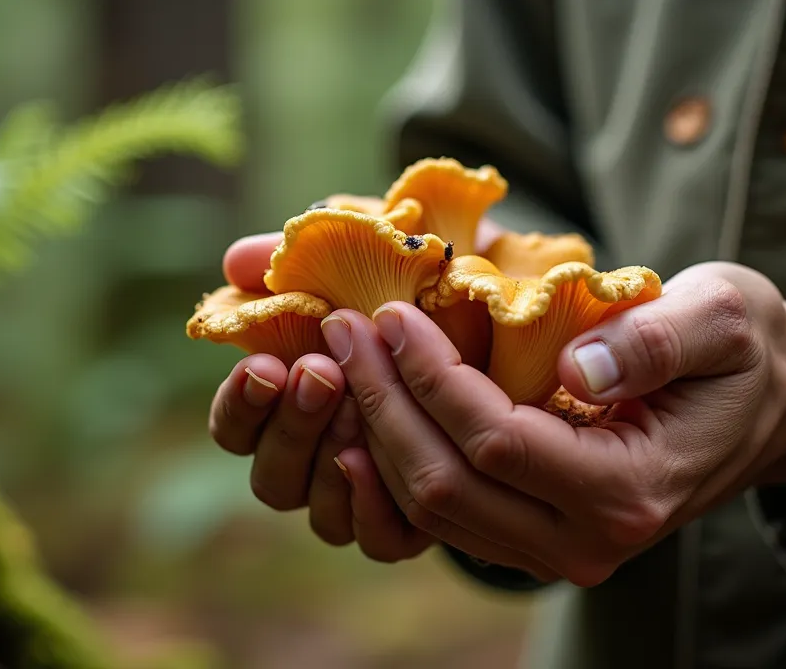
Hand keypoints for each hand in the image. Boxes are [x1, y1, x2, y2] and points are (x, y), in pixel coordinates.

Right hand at [208, 214, 511, 562]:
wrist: (550, 295)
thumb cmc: (460, 266)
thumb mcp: (395, 245)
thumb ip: (319, 253)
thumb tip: (236, 263)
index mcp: (297, 394)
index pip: (240, 431)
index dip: (241, 408)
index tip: (262, 364)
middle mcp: (330, 456)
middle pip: (276, 482)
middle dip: (291, 428)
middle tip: (317, 372)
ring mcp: (384, 497)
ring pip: (325, 517)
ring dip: (331, 457)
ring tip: (351, 395)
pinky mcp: (446, 522)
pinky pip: (387, 540)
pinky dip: (372, 506)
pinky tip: (369, 458)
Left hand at [326, 261, 785, 585]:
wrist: (769, 405)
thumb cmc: (745, 351)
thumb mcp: (723, 319)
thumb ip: (656, 341)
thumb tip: (577, 366)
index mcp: (631, 491)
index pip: (497, 442)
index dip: (431, 378)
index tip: (389, 312)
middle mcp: (589, 542)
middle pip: (448, 486)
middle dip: (384, 401)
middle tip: (343, 325)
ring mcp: (559, 551)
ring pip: (433, 509)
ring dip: (378, 432)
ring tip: (345, 355)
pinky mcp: (536, 538)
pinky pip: (444, 515)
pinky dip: (397, 462)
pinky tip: (369, 406)